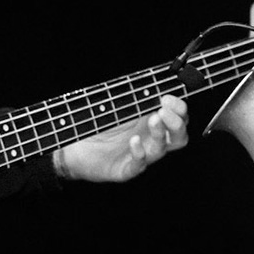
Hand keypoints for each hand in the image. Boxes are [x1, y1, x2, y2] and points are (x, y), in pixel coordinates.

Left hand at [54, 95, 188, 182]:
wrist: (74, 146)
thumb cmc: (98, 125)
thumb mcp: (120, 105)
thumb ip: (138, 97)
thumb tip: (153, 84)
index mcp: (152, 123)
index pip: (178, 118)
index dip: (179, 109)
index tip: (167, 98)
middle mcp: (150, 140)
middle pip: (179, 136)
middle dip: (177, 122)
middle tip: (163, 111)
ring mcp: (140, 155)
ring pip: (162, 149)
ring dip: (160, 133)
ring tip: (153, 119)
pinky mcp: (125, 169)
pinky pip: (138, 165)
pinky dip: (139, 153)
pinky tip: (134, 141)